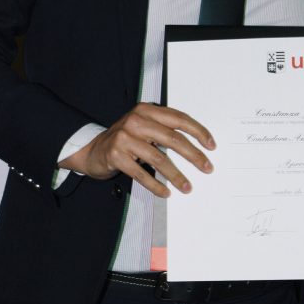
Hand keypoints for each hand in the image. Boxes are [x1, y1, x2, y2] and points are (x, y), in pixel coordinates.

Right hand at [60, 102, 215, 197]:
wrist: (93, 150)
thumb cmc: (126, 139)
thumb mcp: (144, 127)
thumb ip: (165, 130)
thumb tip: (197, 146)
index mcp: (147, 110)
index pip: (179, 119)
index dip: (198, 132)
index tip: (211, 146)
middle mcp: (136, 121)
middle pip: (172, 138)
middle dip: (193, 155)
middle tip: (207, 168)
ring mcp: (124, 138)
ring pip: (158, 158)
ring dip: (176, 175)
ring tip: (188, 187)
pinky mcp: (116, 156)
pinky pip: (141, 173)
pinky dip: (156, 185)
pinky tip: (166, 192)